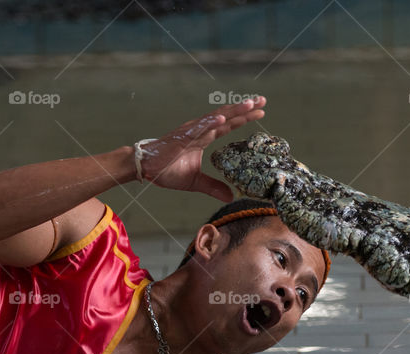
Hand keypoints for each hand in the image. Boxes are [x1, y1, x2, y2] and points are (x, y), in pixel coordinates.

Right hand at [135, 96, 266, 201]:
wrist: (146, 167)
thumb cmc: (167, 170)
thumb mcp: (196, 182)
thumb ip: (213, 186)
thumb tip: (231, 196)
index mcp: (204, 137)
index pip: (229, 125)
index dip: (244, 118)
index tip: (261, 111)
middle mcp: (200, 130)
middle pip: (227, 116)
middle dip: (245, 109)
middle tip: (263, 100)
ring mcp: (192, 132)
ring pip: (216, 119)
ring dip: (233, 111)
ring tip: (249, 104)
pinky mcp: (182, 138)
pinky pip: (198, 129)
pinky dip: (210, 123)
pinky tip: (223, 118)